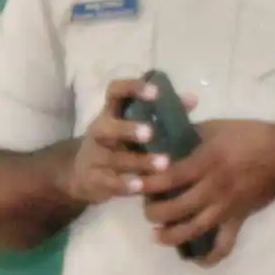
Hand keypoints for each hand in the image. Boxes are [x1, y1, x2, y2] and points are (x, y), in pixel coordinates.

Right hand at [64, 84, 169, 208]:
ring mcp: (94, 157)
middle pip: (107, 127)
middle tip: (151, 133)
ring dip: (139, 161)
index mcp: (111, 112)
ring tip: (163, 164)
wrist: (81, 174)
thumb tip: (193, 98)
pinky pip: (109, 182)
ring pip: (114, 158)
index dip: (132, 88)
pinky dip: (126, 184)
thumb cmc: (119, 144)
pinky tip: (142, 186)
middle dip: (128, 129)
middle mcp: (100, 132)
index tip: (155, 92)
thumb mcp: (135, 125)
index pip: (115, 92)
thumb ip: (163, 113)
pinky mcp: (93, 180)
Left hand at [138, 116, 274, 262]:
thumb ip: (187, 135)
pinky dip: (208, 258)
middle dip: (154, 213)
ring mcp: (226, 208)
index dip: (148, 184)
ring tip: (157, 234)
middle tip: (146, 209)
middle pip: (175, 209)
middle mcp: (214, 188)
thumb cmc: (250, 136)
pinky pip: (223, 246)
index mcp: (207, 162)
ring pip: (193, 230)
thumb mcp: (216, 127)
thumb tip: (159, 138)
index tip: (133, 184)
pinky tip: (194, 258)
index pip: (169, 178)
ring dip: (170, 236)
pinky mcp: (238, 220)